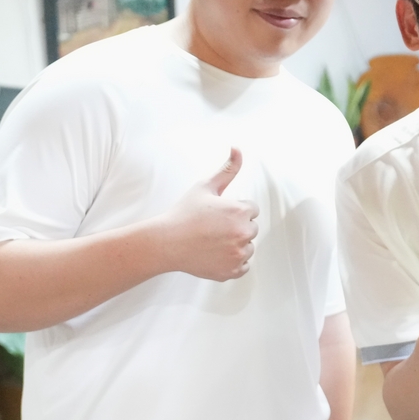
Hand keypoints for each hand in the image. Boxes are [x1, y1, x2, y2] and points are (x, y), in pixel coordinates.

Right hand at [158, 148, 258, 280]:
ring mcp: (238, 255)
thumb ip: (227, 169)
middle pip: (251, 228)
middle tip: (213, 228)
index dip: (234, 210)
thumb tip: (238, 148)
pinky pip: (243, 266)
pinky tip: (215, 253)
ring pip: (248, 247)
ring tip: (212, 241)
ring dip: (236, 244)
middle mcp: (243, 234)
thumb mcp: (205, 187)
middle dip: (237, 226)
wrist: (166, 242)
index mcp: (240, 212)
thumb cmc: (184, 213)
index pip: (251, 209)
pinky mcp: (232, 271)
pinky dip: (233, 261)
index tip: (218, 214)